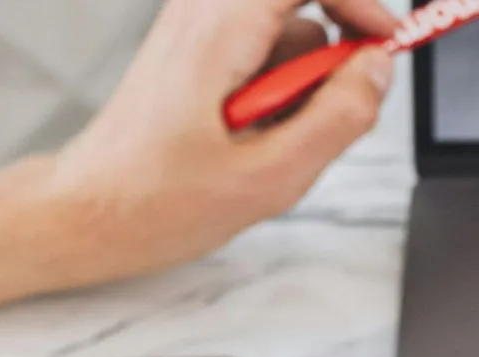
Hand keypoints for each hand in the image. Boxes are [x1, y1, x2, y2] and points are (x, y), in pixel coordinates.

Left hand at [43, 0, 399, 285]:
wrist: (87, 212)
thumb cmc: (157, 201)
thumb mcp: (268, 176)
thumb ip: (337, 119)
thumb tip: (378, 70)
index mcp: (219, 28)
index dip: (362, 4)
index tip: (390, 45)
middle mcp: (203, 11)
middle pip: (300, 1)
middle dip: (331, 54)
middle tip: (332, 111)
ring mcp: (196, 29)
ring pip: (284, 31)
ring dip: (300, 83)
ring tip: (273, 142)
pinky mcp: (193, 51)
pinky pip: (260, 51)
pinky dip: (276, 92)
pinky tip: (253, 139)